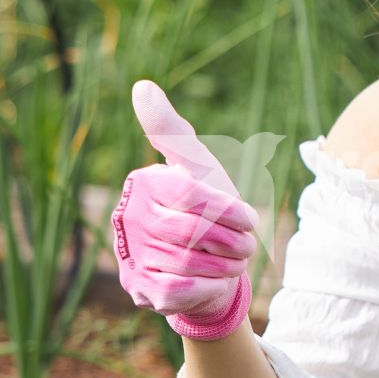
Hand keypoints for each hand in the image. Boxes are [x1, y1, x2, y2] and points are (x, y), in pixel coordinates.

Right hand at [112, 80, 260, 339]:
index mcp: (144, 183)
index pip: (194, 196)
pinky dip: (207, 287)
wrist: (205, 262)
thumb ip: (172, 131)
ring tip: (233, 262)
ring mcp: (131, 256)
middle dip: (232, 242)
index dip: (230, 211)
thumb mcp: (197, 165)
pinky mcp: (141, 290)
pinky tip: (214, 281)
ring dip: (224, 267)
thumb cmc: (203, 206)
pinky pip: (180, 290)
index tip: (248, 219)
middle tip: (246, 246)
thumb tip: (141, 86)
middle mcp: (129, 217)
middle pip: (193, 231)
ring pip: (189, 263)